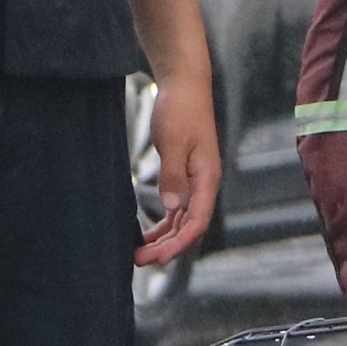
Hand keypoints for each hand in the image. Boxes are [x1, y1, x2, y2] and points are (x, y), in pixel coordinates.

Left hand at [135, 64, 219, 268]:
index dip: (180, 243)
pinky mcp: (183, 175)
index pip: (197, 221)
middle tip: (140, 261)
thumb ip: (173, 176)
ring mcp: (194, 181)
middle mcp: (204, 184)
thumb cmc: (181, 109)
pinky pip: (176, 209)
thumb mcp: (174, 142)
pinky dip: (163, 224)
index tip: (159, 257)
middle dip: (167, 247)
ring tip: (140, 254)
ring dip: (164, 239)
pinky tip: (147, 235)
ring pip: (182, 221)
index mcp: (207, 178)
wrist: (184, 84)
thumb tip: (172, 207)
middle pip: (189, 226)